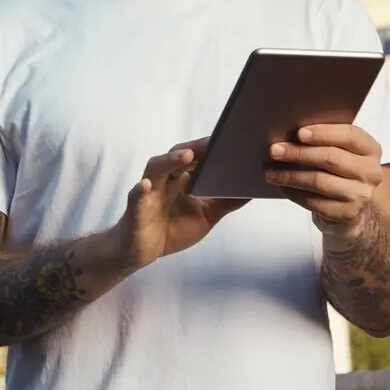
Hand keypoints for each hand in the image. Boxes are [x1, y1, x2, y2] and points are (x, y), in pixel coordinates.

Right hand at [115, 138, 248, 270]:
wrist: (143, 251)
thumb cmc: (173, 228)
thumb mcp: (206, 215)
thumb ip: (226, 201)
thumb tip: (252, 189)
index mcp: (181, 178)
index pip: (195, 156)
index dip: (209, 148)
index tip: (228, 138)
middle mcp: (165, 179)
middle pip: (177, 157)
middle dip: (194, 149)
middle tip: (212, 143)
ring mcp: (149, 192)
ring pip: (157, 169)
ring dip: (170, 161)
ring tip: (185, 155)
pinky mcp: (136, 208)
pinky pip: (136, 196)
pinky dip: (140, 190)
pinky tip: (145, 185)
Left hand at [266, 123, 382, 238]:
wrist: (350, 206)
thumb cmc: (338, 170)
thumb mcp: (339, 150)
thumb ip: (323, 139)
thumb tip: (288, 131)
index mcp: (370, 149)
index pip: (349, 135)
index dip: (323, 133)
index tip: (299, 133)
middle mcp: (371, 172)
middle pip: (331, 158)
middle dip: (298, 153)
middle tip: (274, 150)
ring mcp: (361, 195)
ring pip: (320, 181)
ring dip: (291, 176)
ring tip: (271, 172)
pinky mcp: (348, 214)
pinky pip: (315, 202)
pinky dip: (295, 193)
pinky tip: (283, 187)